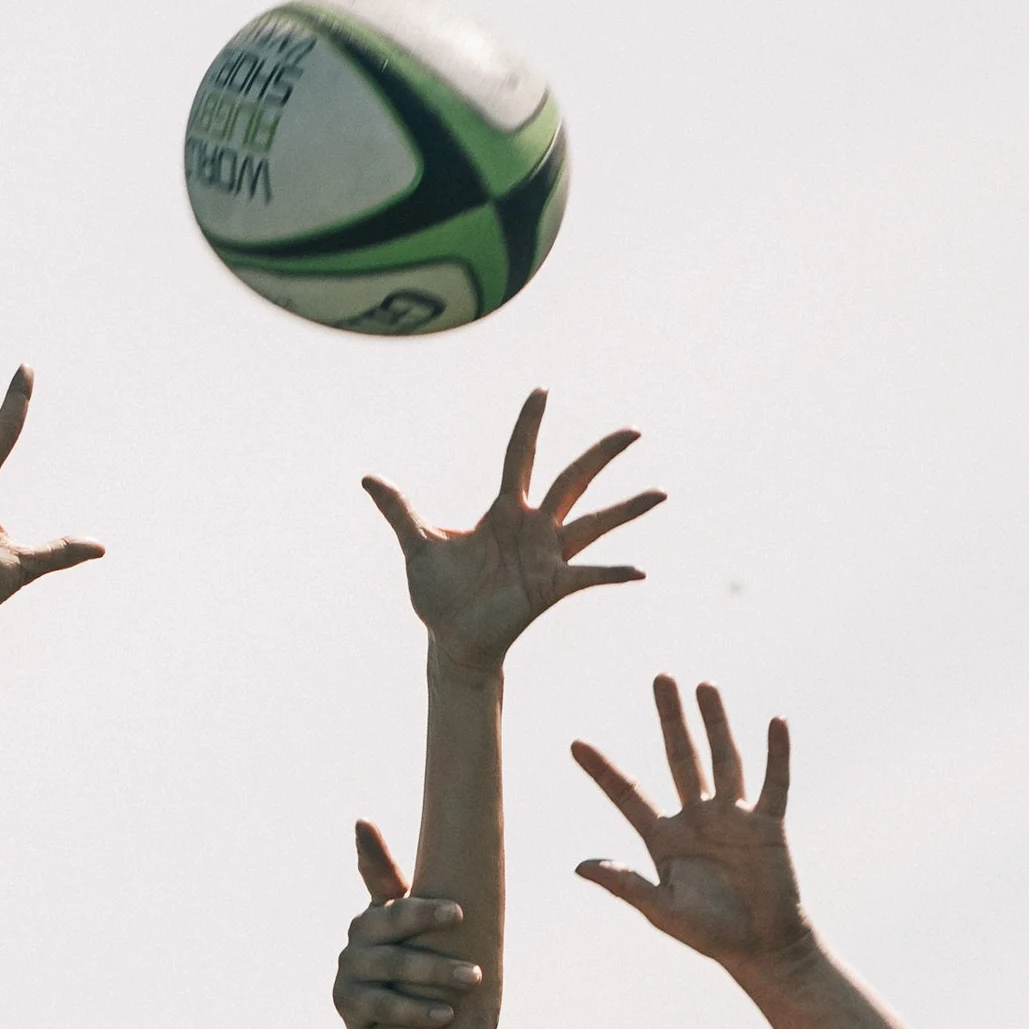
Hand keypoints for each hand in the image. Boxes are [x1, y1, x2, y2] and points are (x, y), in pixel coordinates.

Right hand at [332, 821, 482, 1028]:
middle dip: (432, 923)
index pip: (396, 895)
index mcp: (377, 912)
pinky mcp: (344, 1000)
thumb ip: (392, 878)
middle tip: (472, 937)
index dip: (424, 903)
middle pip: (394, 923)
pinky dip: (416, 1012)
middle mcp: (358, 934)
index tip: (458, 912)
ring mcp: (349, 967)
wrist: (379, 1019)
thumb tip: (361, 820)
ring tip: (473, 979)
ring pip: (393, 965)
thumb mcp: (405, 925)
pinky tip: (447, 1016)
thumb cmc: (402, 962)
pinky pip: (384, 1005)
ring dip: (434, 971)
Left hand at [364, 392, 661, 678]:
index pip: (519, 455)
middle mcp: (534, 526)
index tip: (542, 390)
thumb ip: (399, 510)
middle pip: (573, 479)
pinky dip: (613, 573)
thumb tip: (367, 478)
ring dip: (627, 509)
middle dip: (601, 455)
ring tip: (661, 492)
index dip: (529, 424)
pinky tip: (639, 571)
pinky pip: (589, 577)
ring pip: (595, 523)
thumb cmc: (438, 593)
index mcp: (503, 509)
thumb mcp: (417, 546)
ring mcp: (548, 556)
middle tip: (633, 430)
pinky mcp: (552, 587)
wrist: (450, 638)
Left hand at [573, 678, 812, 978]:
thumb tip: (579, 866)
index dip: (602, 770)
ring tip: (705, 685)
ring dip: (715, 723)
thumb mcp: (661, 910)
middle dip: (670, 719)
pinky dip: (776, 753)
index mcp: (664, 837)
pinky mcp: (767, 825)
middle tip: (660, 678)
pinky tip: (776, 721)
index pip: (627, 794)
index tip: (575, 742)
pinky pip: (774, 782)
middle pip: (679, 757)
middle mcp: (697, 818)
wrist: (762, 948)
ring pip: (723, 759)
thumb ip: (625, 884)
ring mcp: (733, 817)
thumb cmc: (711, 933)